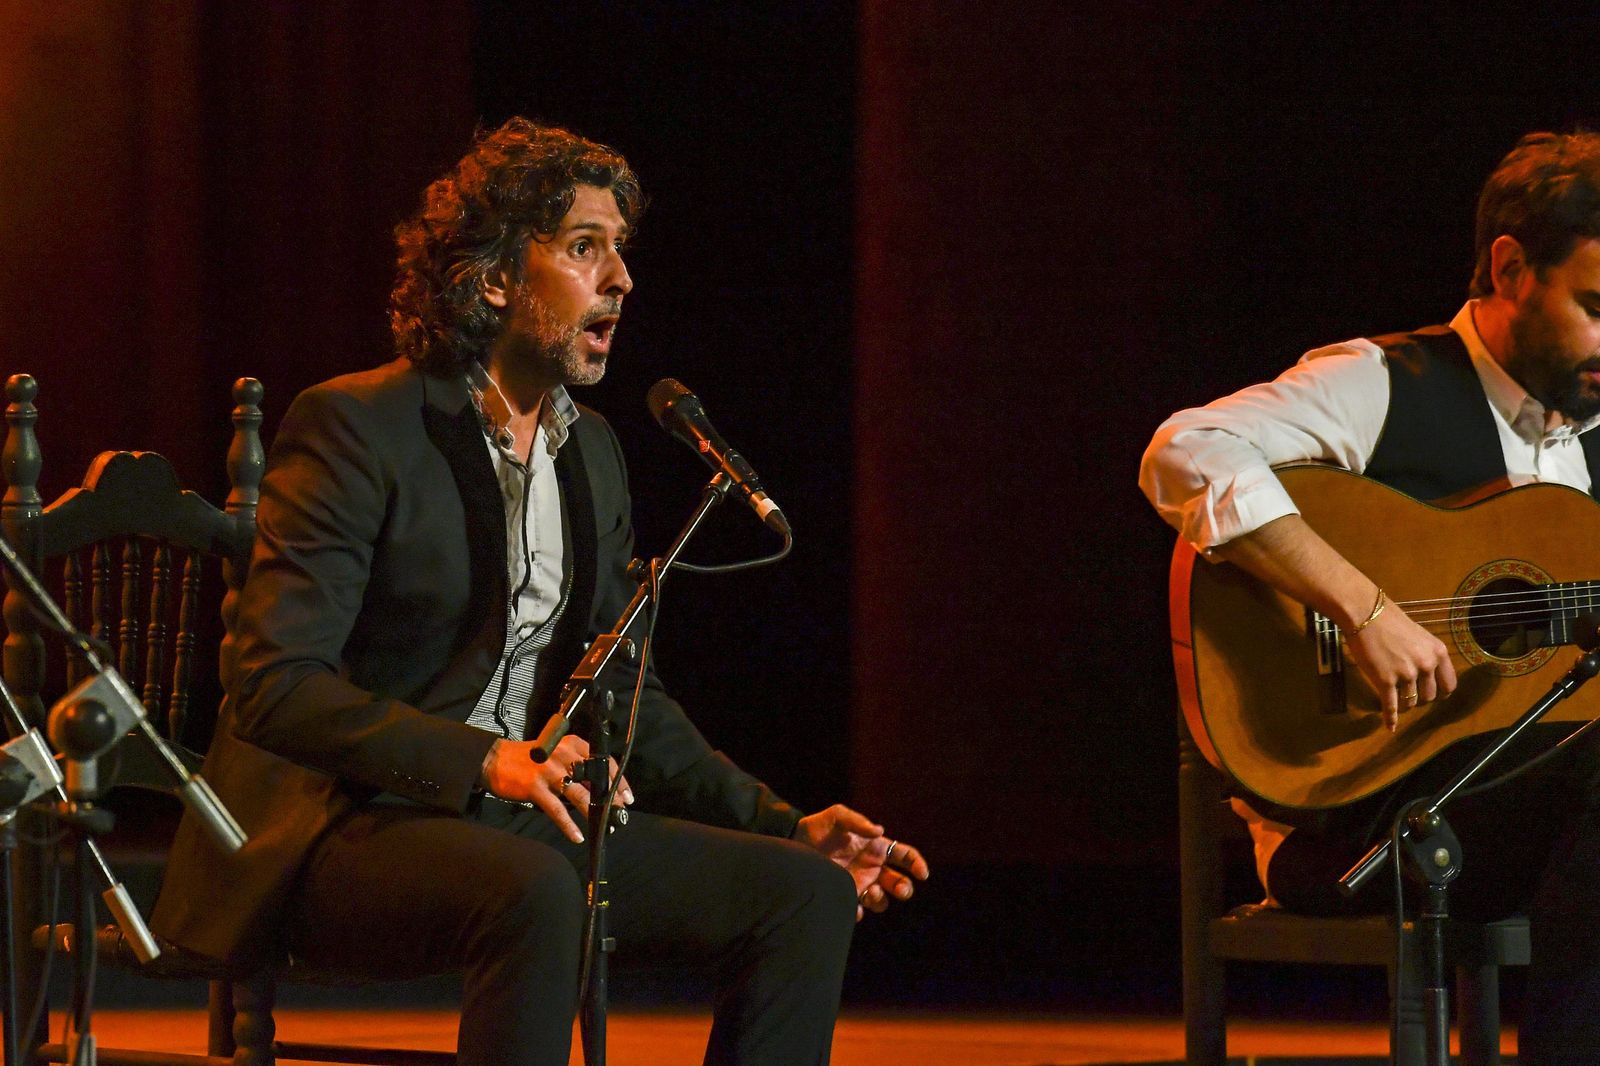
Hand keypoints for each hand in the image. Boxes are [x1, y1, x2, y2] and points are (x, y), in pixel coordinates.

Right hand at [480, 735, 632, 843]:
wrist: (495, 759)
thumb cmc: (530, 759)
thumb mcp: (557, 753)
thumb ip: (576, 766)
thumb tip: (599, 789)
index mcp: (572, 744)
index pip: (604, 761)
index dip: (619, 780)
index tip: (627, 796)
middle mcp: (563, 755)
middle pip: (595, 779)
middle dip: (610, 800)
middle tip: (620, 814)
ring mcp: (549, 772)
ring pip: (580, 795)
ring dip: (593, 813)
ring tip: (604, 826)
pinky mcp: (535, 788)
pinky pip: (557, 811)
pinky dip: (569, 826)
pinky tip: (577, 836)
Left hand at [793, 804, 929, 920]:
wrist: (792, 845)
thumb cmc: (817, 827)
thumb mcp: (837, 816)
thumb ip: (857, 821)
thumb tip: (879, 831)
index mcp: (876, 848)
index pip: (905, 856)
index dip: (917, 864)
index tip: (922, 874)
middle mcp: (872, 868)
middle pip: (899, 882)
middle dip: (904, 888)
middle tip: (900, 890)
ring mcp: (859, 884)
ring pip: (882, 901)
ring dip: (882, 900)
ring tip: (871, 893)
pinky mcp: (844, 897)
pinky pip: (859, 911)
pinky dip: (860, 911)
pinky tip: (853, 905)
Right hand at [1344, 601, 1456, 731]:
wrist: (1365, 613)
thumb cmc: (1388, 620)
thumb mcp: (1418, 635)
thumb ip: (1424, 654)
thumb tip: (1423, 672)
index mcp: (1437, 653)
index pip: (1449, 684)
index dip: (1440, 692)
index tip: (1432, 693)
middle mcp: (1426, 665)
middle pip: (1429, 696)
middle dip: (1420, 699)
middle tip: (1409, 695)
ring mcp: (1406, 674)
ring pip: (1411, 702)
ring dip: (1404, 705)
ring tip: (1396, 702)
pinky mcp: (1386, 680)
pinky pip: (1391, 705)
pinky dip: (1391, 718)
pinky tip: (1390, 726)